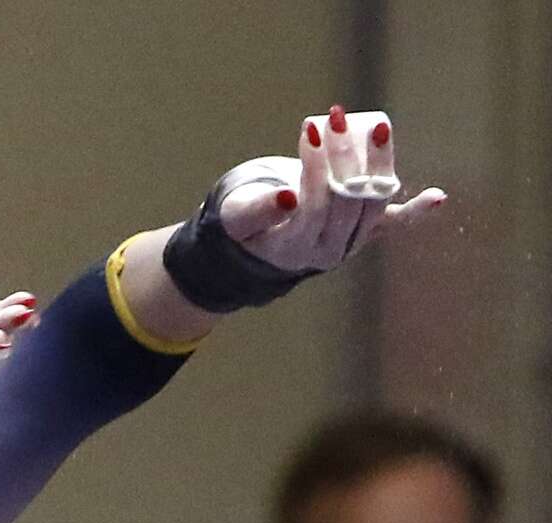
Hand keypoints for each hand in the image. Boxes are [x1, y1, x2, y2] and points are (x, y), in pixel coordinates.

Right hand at [218, 105, 446, 270]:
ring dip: (377, 161)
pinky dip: (417, 211)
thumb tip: (289, 197)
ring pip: (374, 200)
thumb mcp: (238, 216)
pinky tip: (437, 198)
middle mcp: (328, 251)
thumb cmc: (245, 222)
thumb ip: (258, 210)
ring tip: (375, 125)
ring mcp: (351, 242)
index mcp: (294, 249)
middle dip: (345, 155)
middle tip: (336, 116)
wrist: (261, 239)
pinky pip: (394, 223)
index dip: (315, 167)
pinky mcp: (367, 231)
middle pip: (348, 199)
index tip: (310, 130)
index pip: (315, 205)